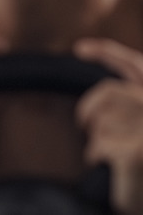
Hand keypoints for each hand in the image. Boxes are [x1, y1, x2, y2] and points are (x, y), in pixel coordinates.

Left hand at [76, 38, 142, 213]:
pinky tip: (108, 167)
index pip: (136, 64)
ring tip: (114, 156)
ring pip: (101, 121)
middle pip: (110, 92)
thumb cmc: (141, 161)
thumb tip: (93, 70)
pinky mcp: (137, 152)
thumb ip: (126, 99)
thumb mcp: (137, 123)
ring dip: (99, 139)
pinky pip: (99, 145)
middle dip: (90, 108)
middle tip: (82, 122)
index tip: (80, 49)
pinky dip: (97, 156)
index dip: (109, 52)